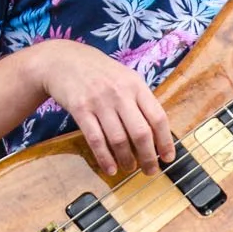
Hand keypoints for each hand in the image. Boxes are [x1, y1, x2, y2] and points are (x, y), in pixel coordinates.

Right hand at [28, 40, 175, 180]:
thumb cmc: (101, 73)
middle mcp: (120, 93)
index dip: (165, 141)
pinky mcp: (80, 109)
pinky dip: (104, 158)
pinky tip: (110, 169)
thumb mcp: (126, 78)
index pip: (158, 117)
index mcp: (136, 86)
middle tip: (150, 171)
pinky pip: (95, 139)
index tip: (168, 158)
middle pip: (140, 132)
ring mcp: (99, 101)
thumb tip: (158, 134)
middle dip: (148, 157)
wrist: (64, 60)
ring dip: (126, 160)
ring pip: (118, 139)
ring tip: (129, 168)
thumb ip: (141, 101)